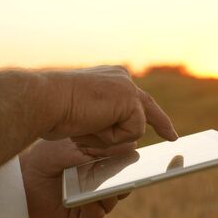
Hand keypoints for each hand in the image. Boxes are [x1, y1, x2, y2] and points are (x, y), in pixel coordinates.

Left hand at [20, 138, 136, 217]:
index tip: (148, 162)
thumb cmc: (50, 155)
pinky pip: (95, 214)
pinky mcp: (80, 216)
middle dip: (128, 181)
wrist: (24, 174)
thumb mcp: (78, 147)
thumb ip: (103, 148)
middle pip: (124, 185)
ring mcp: (91, 200)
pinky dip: (94, 207)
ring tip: (108, 187)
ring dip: (111, 194)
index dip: (135, 167)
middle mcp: (99, 184)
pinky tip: (89, 200)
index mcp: (102, 166)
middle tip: (130, 175)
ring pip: (112, 201)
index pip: (126, 168)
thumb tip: (132, 144)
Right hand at [42, 65, 178, 147]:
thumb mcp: (83, 115)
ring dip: (110, 138)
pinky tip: (94, 123)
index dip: (148, 114)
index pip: (133, 99)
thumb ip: (104, 120)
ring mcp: (127, 87)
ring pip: (134, 128)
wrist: (46, 100)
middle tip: (172, 137)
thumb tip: (125, 139)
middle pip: (146, 106)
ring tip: (86, 126)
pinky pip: (132, 132)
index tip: (160, 125)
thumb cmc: (55, 111)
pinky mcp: (130, 99)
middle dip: (161, 124)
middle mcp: (121, 79)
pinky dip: (112, 137)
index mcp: (109, 80)